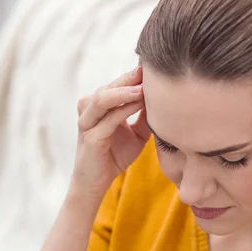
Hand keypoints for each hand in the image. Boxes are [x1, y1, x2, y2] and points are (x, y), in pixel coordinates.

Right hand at [71, 65, 149, 199]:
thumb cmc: (115, 156)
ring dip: (124, 89)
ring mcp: (87, 122)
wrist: (97, 182)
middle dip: (130, 77)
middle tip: (150, 68)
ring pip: (104, 98)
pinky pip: (108, 118)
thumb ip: (145, 118)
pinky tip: (139, 101)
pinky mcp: (91, 137)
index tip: (154, 67)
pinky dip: (124, 108)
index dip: (134, 76)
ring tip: (144, 84)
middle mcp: (90, 110)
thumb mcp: (136, 135)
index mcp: (99, 106)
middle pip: (110, 87)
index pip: (117, 85)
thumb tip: (163, 102)